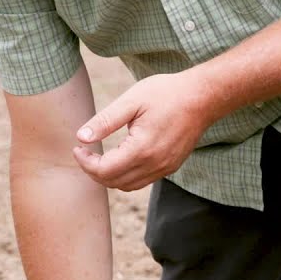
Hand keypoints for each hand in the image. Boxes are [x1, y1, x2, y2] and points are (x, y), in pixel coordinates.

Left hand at [72, 73, 213, 191]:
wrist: (202, 97)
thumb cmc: (166, 93)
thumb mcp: (131, 101)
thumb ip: (105, 121)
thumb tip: (81, 137)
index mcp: (142, 149)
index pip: (104, 170)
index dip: (85, 162)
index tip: (78, 147)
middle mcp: (154, 164)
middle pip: (113, 182)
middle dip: (94, 171)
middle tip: (84, 152)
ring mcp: (165, 168)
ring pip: (127, 186)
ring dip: (109, 176)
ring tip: (98, 157)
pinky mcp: (171, 167)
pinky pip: (142, 181)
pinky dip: (125, 176)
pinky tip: (120, 158)